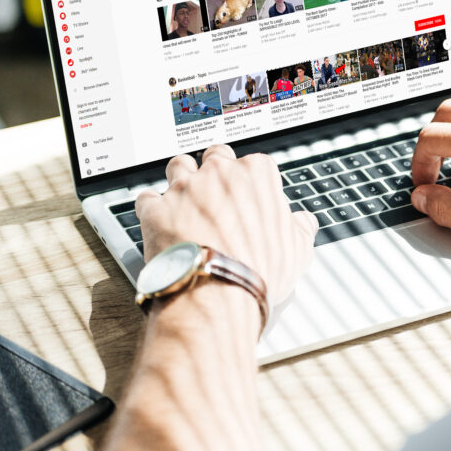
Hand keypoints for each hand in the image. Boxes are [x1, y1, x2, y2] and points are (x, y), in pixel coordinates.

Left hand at [135, 144, 316, 304]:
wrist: (217, 295)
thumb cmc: (260, 272)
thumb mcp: (298, 250)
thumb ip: (300, 228)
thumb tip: (302, 223)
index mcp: (256, 175)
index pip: (254, 163)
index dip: (251, 182)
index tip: (249, 196)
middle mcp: (219, 173)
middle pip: (215, 155)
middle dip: (214, 171)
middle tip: (218, 193)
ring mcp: (184, 188)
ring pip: (178, 166)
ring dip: (181, 179)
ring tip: (186, 200)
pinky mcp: (155, 209)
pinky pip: (147, 197)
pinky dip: (152, 207)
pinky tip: (160, 219)